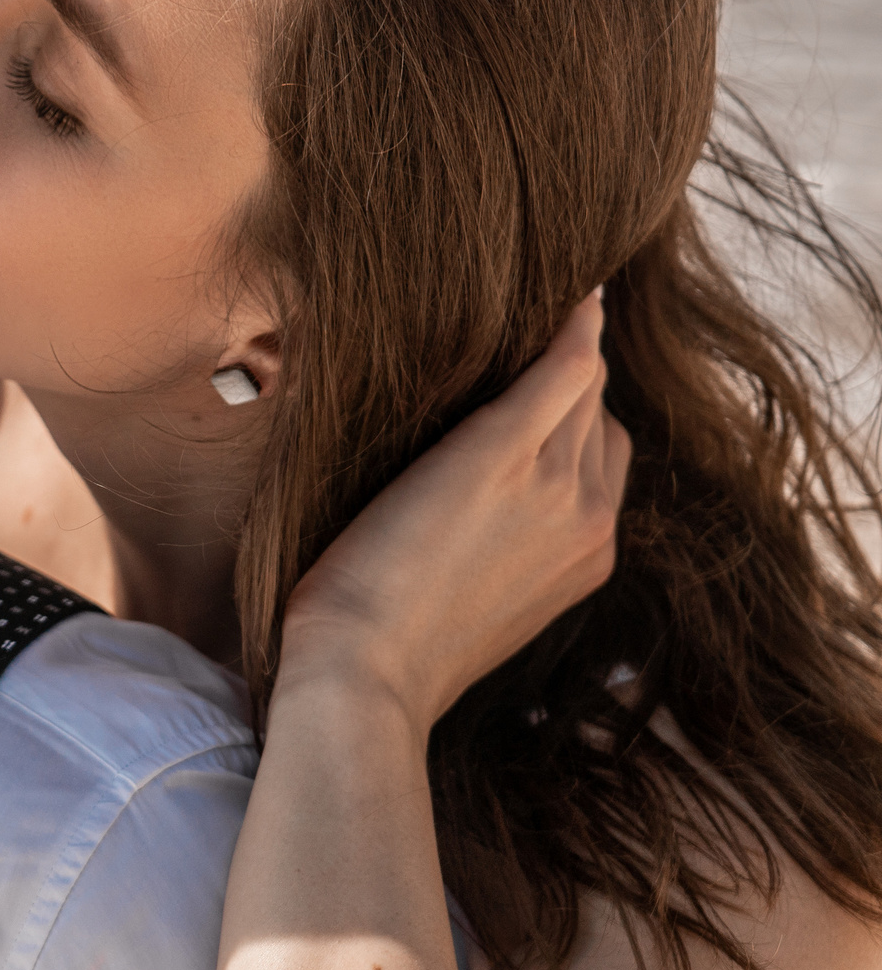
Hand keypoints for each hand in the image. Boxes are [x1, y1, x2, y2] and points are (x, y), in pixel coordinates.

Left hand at [277, 289, 627, 728]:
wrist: (366, 675)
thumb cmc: (391, 647)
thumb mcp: (476, 602)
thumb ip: (503, 552)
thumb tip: (478, 519)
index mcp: (587, 560)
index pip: (602, 459)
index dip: (575, 416)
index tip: (549, 380)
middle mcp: (591, 519)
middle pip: (597, 416)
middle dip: (570, 375)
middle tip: (531, 322)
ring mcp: (555, 486)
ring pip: (581, 386)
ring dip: (561, 343)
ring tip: (530, 298)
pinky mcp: (502, 455)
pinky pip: (561, 371)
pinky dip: (571, 329)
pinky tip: (569, 293)